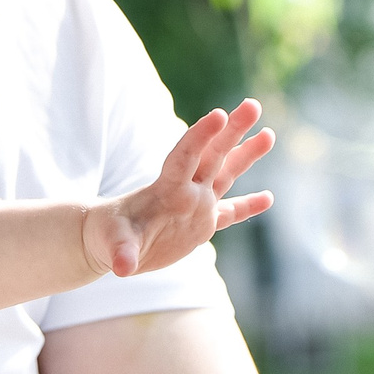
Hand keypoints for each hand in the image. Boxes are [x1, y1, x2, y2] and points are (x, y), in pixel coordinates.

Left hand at [88, 100, 274, 277]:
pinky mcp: (200, 225)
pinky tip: (268, 197)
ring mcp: (195, 206)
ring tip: (269, 134)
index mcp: (167, 189)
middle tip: (252, 105)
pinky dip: (248, 207)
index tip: (219, 114)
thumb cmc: (105, 236)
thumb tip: (121, 268)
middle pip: (213, 155)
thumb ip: (121, 253)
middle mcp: (186, 192)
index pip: (186, 157)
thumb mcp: (112, 244)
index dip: (201, 136)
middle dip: (233, 131)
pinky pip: (230, 213)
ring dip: (246, 156)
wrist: (105, 242)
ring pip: (226, 175)